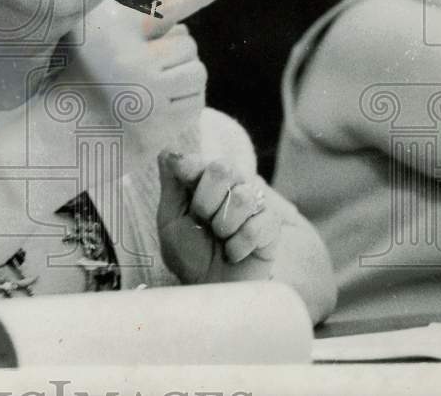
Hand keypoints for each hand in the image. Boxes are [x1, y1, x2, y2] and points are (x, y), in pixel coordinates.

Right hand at [56, 0, 228, 167]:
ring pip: (197, 74)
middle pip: (188, 45)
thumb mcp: (106, 27)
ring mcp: (145, 98)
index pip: (163, 10)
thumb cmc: (91, 66)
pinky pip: (196, 103)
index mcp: (114, 34)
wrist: (70, 125)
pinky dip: (185, 102)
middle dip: (175, 53)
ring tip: (154, 85)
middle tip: (145, 66)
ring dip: (184, 77)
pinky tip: (160, 104)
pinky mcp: (157, 126)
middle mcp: (129, 64)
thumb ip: (149, 8)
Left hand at [156, 150, 280, 283]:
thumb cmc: (190, 255)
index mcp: (204, 181)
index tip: (183, 180)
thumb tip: (168, 151)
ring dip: (223, 226)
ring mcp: (255, 204)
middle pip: (223, 168)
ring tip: (220, 240)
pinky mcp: (272, 227)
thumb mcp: (170, 221)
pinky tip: (234, 253)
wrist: (213, 289)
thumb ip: (172, 186)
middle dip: (205, 201)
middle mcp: (232, 186)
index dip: (190, 168)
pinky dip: (238, 246)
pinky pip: (258, 226)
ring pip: (241, 197)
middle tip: (203, 222)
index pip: (200, 159)